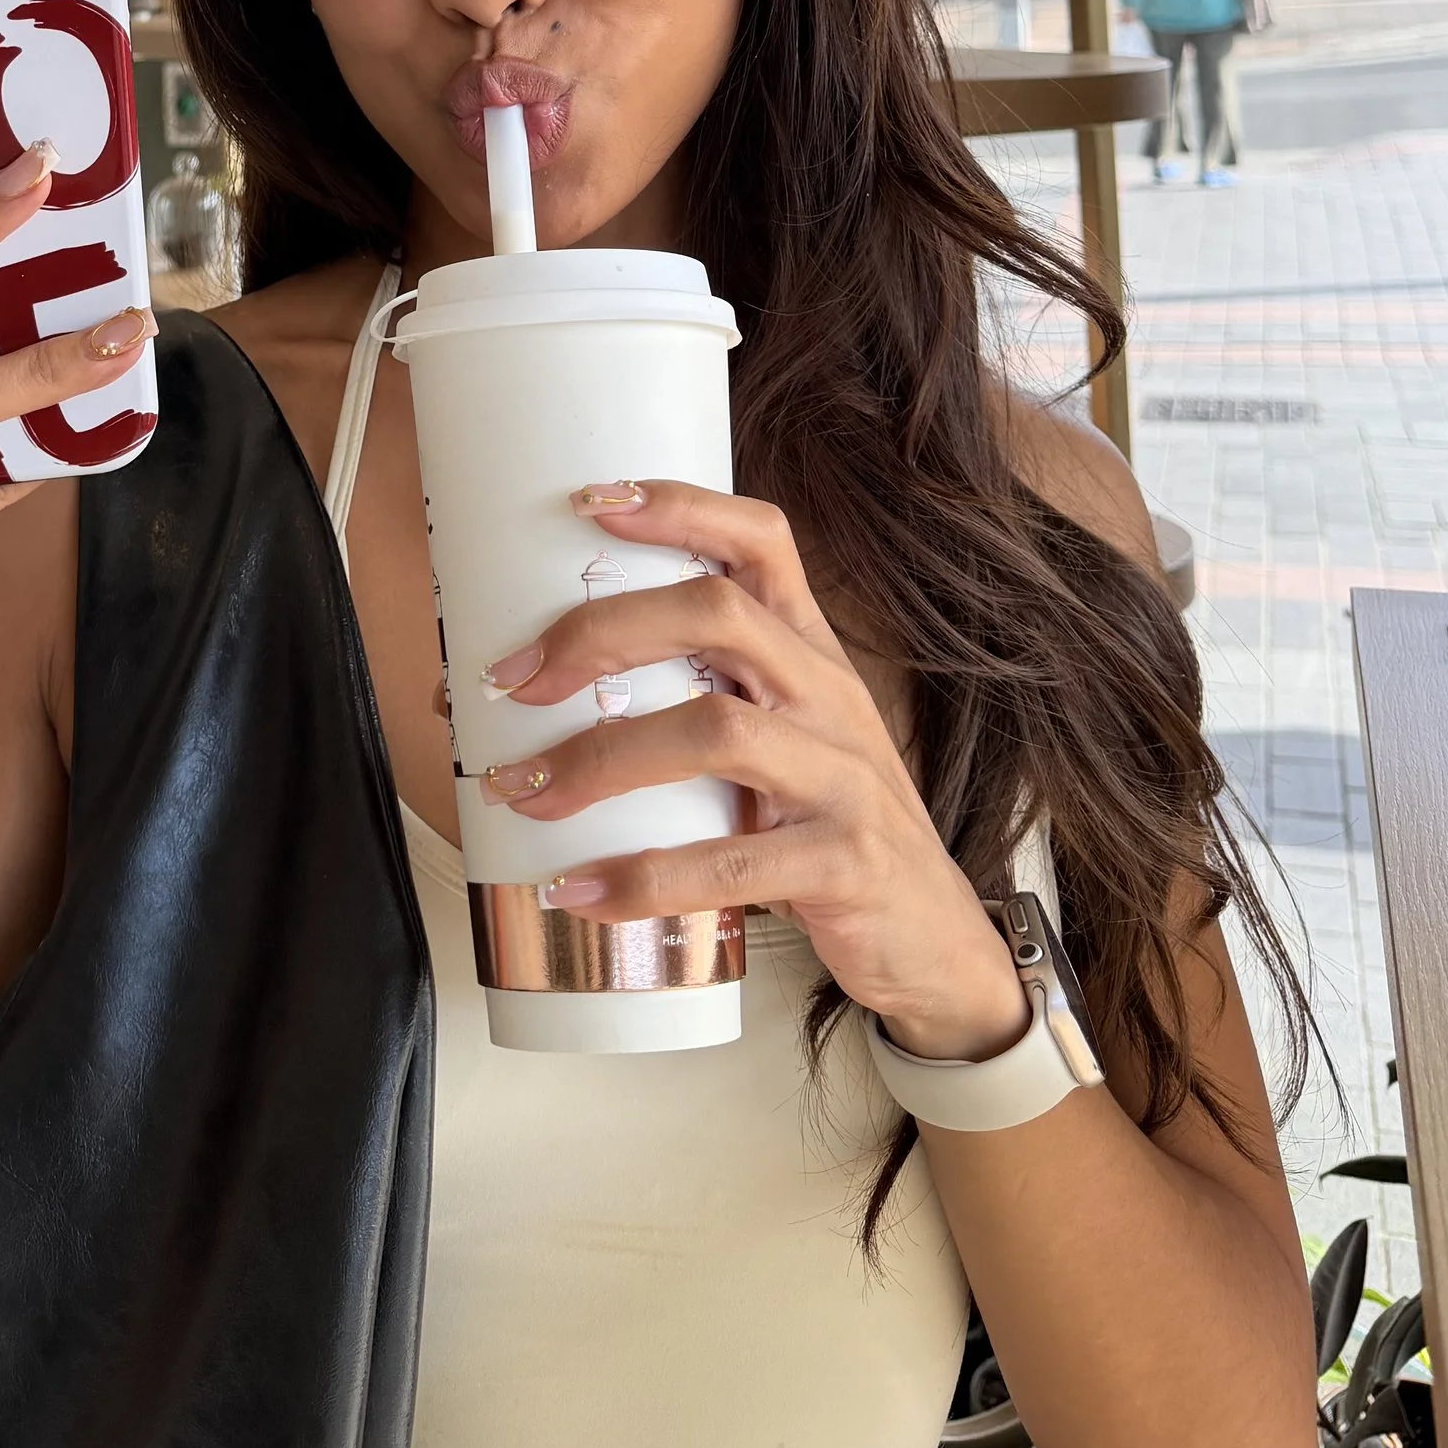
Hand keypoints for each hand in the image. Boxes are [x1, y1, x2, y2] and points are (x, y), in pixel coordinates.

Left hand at [478, 482, 1026, 1061]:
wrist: (935, 944)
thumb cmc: (827, 830)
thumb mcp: (785, 743)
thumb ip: (698, 702)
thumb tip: (543, 697)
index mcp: (812, 653)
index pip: (760, 541)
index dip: (678, 507)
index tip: (587, 503)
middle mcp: (831, 697)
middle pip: (718, 615)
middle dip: (601, 632)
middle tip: (513, 679)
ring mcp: (844, 778)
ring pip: (716, 729)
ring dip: (600, 757)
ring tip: (523, 789)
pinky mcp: (845, 864)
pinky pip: (732, 861)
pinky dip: (643, 876)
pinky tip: (578, 891)